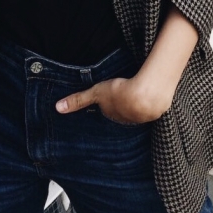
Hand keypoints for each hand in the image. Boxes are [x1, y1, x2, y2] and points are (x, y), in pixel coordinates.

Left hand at [55, 76, 172, 124]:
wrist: (147, 95)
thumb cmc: (120, 93)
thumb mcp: (96, 93)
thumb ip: (77, 100)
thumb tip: (57, 108)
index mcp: (112, 116)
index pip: (107, 111)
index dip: (106, 105)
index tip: (106, 100)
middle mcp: (126, 120)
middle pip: (121, 112)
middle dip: (120, 106)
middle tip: (121, 97)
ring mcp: (141, 116)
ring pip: (134, 111)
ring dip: (135, 103)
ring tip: (136, 94)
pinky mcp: (155, 109)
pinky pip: (149, 106)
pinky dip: (148, 100)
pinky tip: (149, 93)